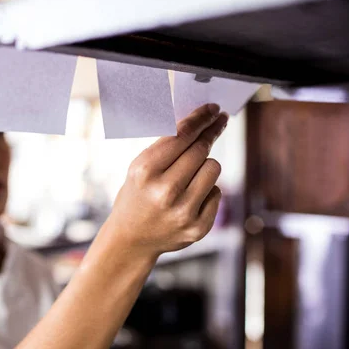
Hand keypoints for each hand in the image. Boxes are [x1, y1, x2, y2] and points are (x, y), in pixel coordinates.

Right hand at [106, 104, 227, 258]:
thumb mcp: (139, 168)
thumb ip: (166, 148)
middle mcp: (165, 191)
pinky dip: (207, 190)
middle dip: (209, 135)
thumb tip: (200, 123)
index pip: (182, 135)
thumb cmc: (137, 196)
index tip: (213, 110)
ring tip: (190, 175)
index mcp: (145, 171)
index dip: (201, 119)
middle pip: (201, 149)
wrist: (131, 239)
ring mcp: (183, 211)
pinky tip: (190, 197)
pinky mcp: (198, 227)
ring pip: (213, 167)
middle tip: (217, 125)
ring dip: (205, 165)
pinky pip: (217, 192)